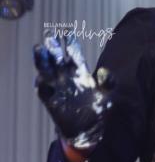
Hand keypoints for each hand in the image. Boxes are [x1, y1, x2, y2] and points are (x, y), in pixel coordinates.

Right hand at [33, 34, 114, 152]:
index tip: (69, 32)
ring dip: (42, 60)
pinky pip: (44, 91)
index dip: (71, 43)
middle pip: (58, 58)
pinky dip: (43, 85)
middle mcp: (66, 77)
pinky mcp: (52, 101)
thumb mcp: (107, 95)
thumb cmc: (98, 109)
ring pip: (46, 70)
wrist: (89, 130)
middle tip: (50, 35)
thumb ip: (108, 82)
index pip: (74, 54)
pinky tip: (43, 80)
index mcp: (80, 73)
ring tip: (40, 49)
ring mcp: (57, 88)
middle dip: (54, 47)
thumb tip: (102, 71)